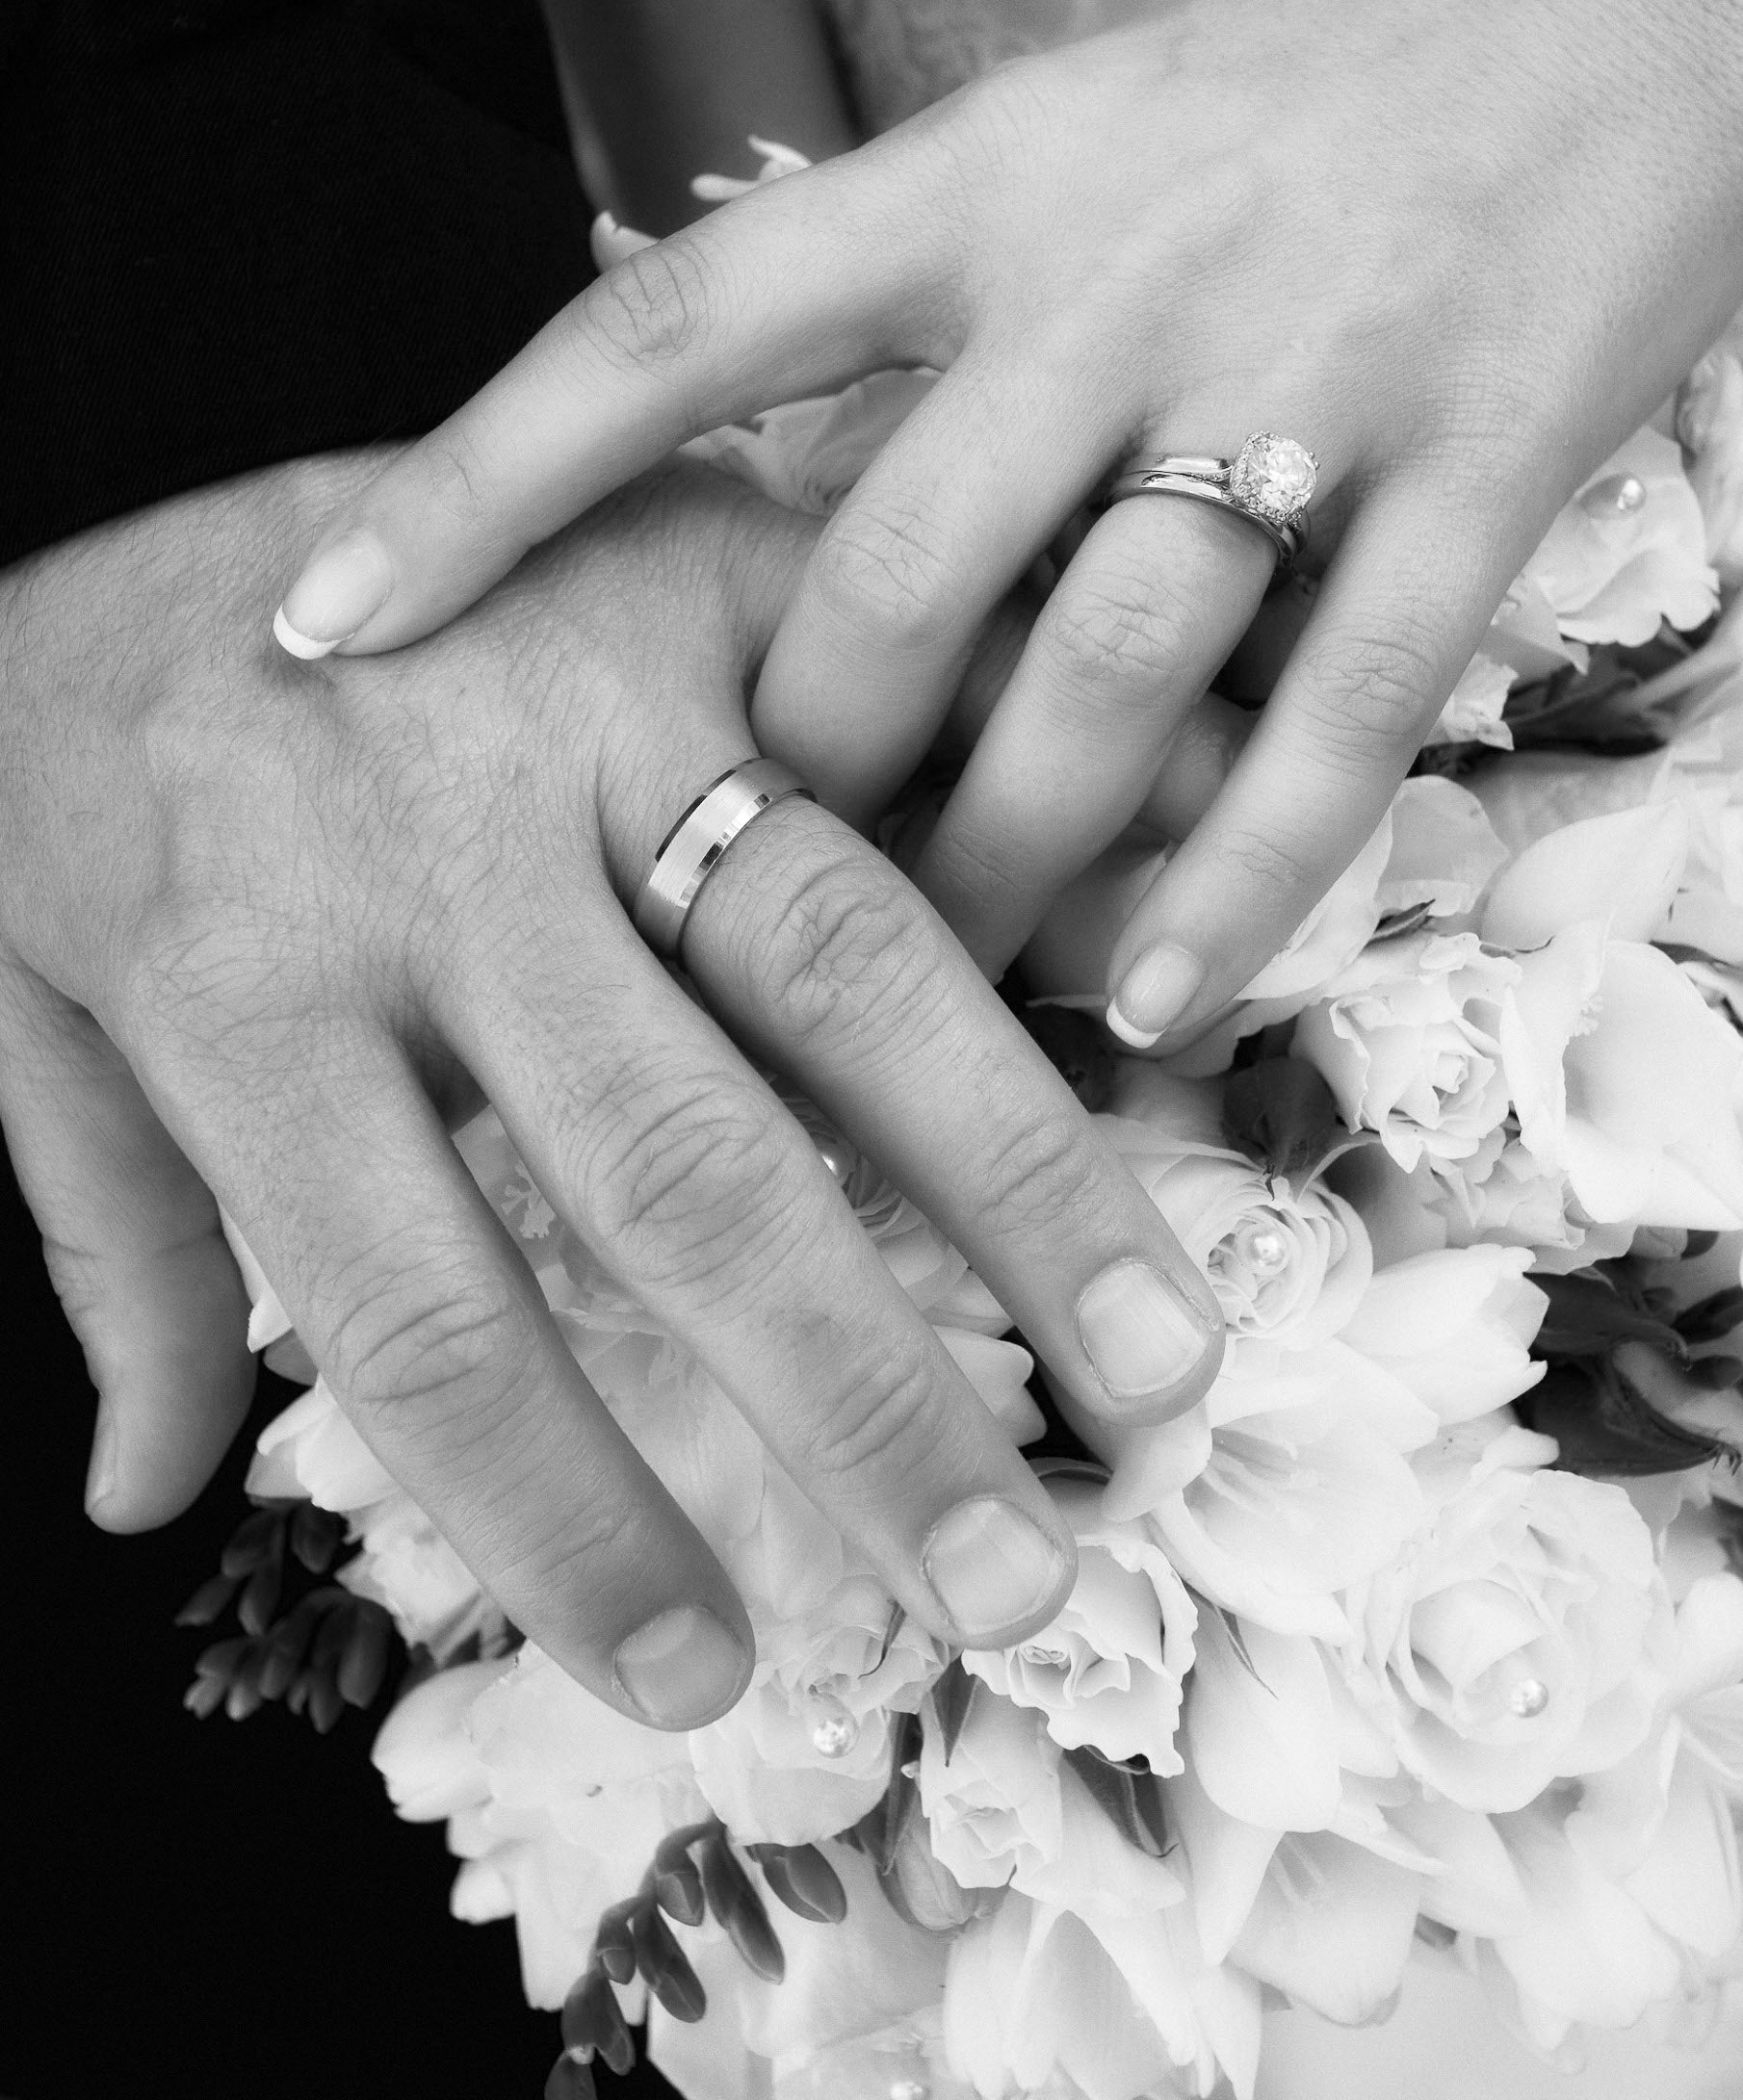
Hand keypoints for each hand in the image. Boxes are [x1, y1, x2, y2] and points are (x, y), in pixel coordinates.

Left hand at [0, 458, 1224, 1723]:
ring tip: (1157, 1347)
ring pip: (839, 954)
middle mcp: (444, 860)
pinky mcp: (691, 575)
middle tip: (1019, 1575)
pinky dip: (1070, 815)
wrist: (102, 480)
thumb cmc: (67, 786)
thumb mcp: (19, 1014)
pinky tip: (1206, 934)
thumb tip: (144, 1498)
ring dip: (1015, 1164)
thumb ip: (106, 1242)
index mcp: (253, 992)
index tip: (708, 1678)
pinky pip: (913, 709)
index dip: (575, 1516)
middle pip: (685, 1161)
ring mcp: (590, 702)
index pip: (434, 1313)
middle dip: (865, 1389)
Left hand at [264, 0, 1742, 1043]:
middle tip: (761, 890)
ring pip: (1095, 678)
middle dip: (800, 774)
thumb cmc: (1327, 81)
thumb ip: (925, 319)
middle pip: (883, 579)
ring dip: (1002, 866)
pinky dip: (1238, 884)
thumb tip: (754, 527)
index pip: (666, 329)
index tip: (314, 629)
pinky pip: (1339, 721)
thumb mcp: (1079, 134)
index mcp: (984, 173)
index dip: (474, 486)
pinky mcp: (1489, 466)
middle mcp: (1117, 272)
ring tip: (956, 984)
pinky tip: (1156, 1002)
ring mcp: (1310, 373)